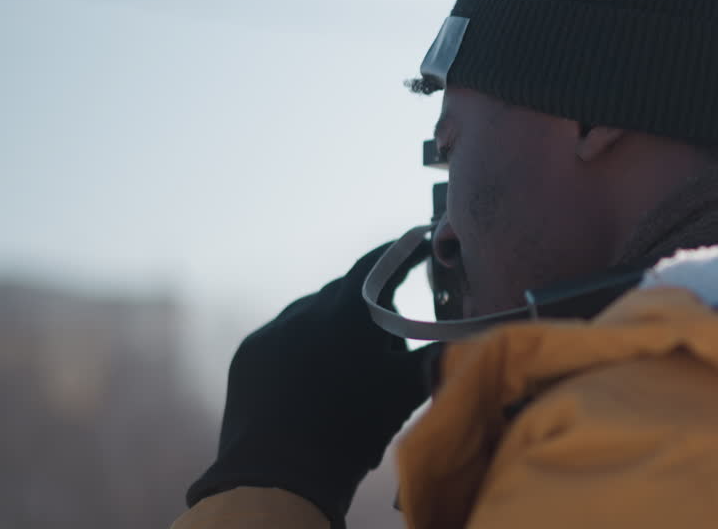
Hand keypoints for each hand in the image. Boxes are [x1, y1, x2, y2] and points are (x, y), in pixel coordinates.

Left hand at [186, 244, 429, 526]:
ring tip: (348, 371)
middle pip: (348, 295)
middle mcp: (307, 310)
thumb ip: (435, 357)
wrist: (280, 475)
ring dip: (334, 331)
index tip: (420, 242)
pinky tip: (312, 381)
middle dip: (370, 310)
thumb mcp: (404, 390)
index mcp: (347, 310)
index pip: (379, 264)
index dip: (402, 252)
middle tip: (388, 343)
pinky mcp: (249, 356)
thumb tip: (467, 339)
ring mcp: (273, 332)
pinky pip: (283, 339)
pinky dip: (303, 350)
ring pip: (314, 316)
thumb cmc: (351, 428)